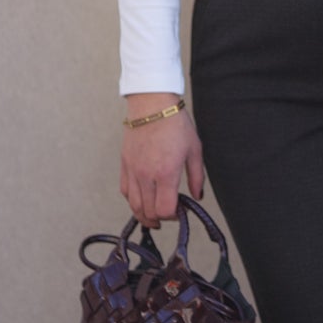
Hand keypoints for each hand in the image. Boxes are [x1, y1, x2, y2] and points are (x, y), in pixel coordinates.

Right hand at [120, 96, 205, 227]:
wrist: (152, 104)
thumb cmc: (175, 124)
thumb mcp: (194, 150)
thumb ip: (197, 177)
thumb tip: (197, 197)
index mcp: (166, 173)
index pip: (164, 210)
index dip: (173, 216)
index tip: (180, 211)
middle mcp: (146, 175)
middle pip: (148, 211)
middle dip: (160, 219)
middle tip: (169, 215)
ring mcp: (133, 170)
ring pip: (133, 204)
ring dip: (144, 215)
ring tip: (153, 217)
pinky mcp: (124, 164)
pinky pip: (125, 190)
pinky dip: (132, 200)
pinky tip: (141, 199)